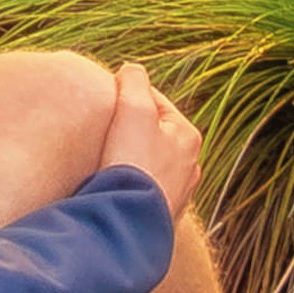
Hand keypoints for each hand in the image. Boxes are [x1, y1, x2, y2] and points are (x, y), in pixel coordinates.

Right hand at [94, 61, 202, 220]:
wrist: (128, 223)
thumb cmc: (133, 163)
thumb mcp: (133, 109)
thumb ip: (133, 79)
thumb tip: (131, 69)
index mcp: (188, 136)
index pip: (154, 101)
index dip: (126, 96)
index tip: (104, 101)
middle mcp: (190, 166)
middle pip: (152, 134)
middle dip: (129, 130)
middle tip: (103, 132)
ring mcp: (177, 195)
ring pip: (149, 164)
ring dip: (130, 160)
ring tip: (106, 161)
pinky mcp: (160, 218)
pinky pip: (142, 192)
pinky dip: (130, 185)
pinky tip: (114, 187)